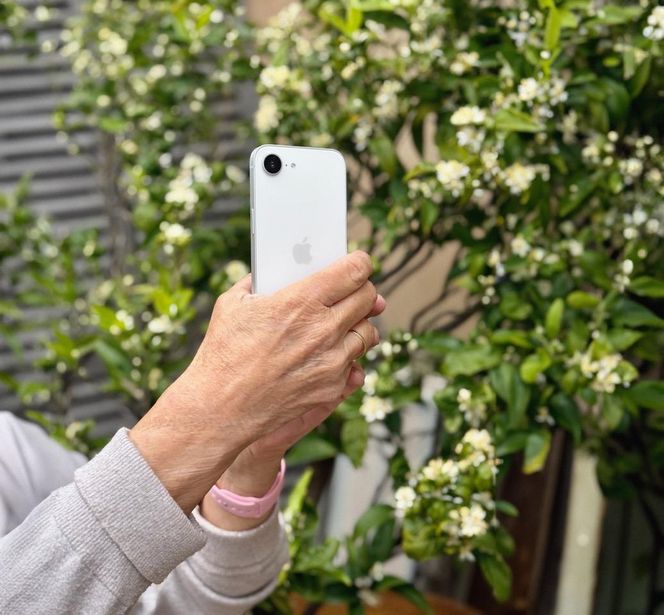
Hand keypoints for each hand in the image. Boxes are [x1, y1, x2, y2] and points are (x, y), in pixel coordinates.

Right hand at [130, 251, 381, 512]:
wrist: (222, 408)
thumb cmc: (224, 353)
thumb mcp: (233, 303)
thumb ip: (257, 281)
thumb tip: (269, 273)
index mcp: (302, 300)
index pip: (355, 271)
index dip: (360, 263)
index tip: (359, 263)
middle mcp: (324, 328)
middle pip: (369, 298)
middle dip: (364, 291)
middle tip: (354, 292)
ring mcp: (333, 360)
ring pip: (369, 332)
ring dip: (360, 325)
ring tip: (346, 323)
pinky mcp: (333, 387)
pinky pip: (355, 364)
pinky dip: (347, 356)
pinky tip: (330, 354)